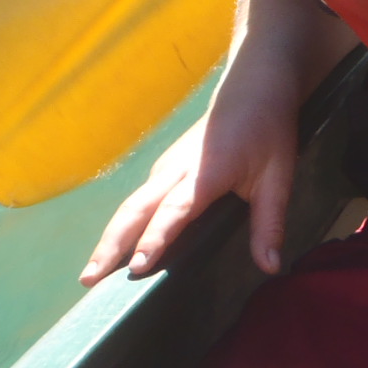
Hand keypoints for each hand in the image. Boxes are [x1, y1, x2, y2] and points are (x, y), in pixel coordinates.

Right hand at [79, 91, 297, 285]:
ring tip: (91, 274)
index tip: (138, 266)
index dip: (156, 238)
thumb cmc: (268, 132)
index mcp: (205, 172)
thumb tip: (271, 268)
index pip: (174, 210)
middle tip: (88, 280)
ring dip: (110, 238)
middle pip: (136, 210)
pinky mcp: (164, 168)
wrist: (254, 88)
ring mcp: (166, 167)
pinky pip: (138, 200)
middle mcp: (176, 170)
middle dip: (112, 245)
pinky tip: (115, 250)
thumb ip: (270, 224)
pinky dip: (123, 226)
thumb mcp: (278, 177)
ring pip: (132, 205)